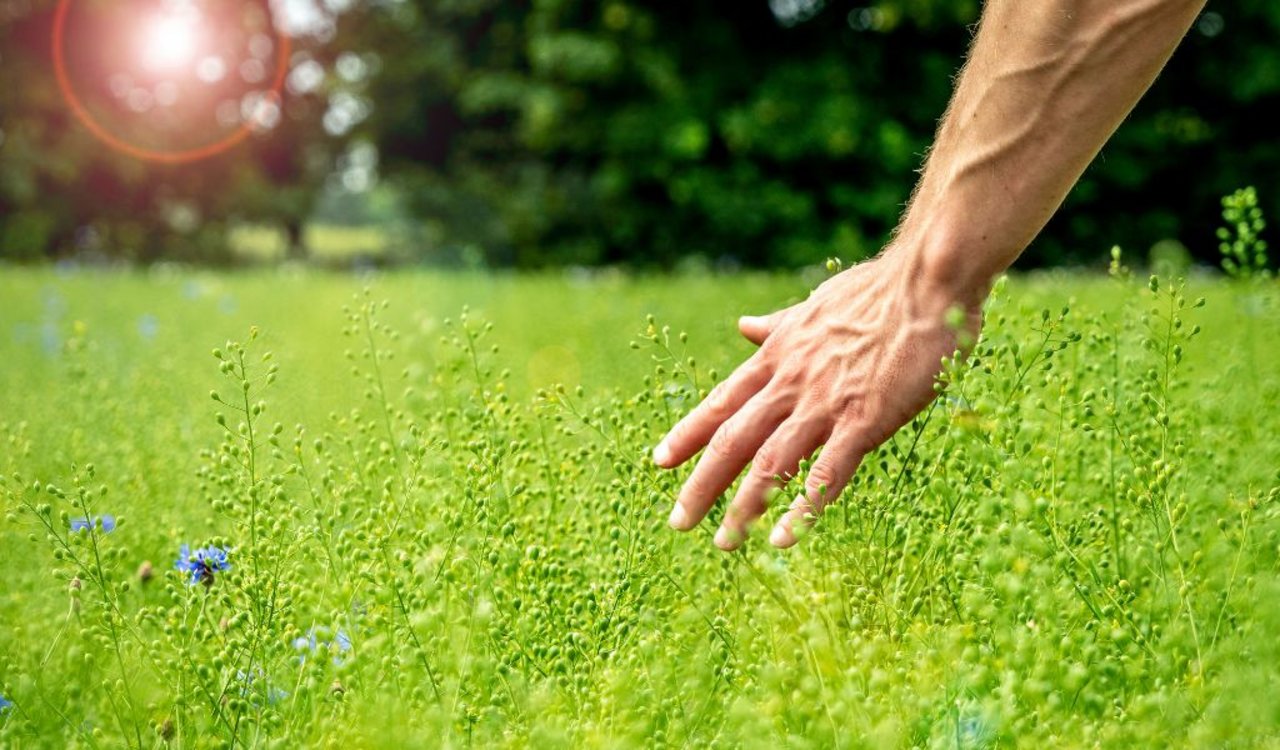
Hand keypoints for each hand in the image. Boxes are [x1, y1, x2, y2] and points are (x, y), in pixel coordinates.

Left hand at [652, 249, 980, 549]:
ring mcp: (825, 403)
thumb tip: (745, 326)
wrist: (926, 279)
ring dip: (743, 505)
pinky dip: (801, 507)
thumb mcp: (813, 306)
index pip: (722, 402)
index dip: (689, 434)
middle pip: (733, 441)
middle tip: (678, 522)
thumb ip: (779, 326)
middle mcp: (790, 383)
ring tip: (724, 542)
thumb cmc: (878, 291)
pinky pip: (826, 472)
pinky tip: (782, 538)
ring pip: (770, 463)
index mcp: (779, 357)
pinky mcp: (864, 420)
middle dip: (702, 484)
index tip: (659, 461)